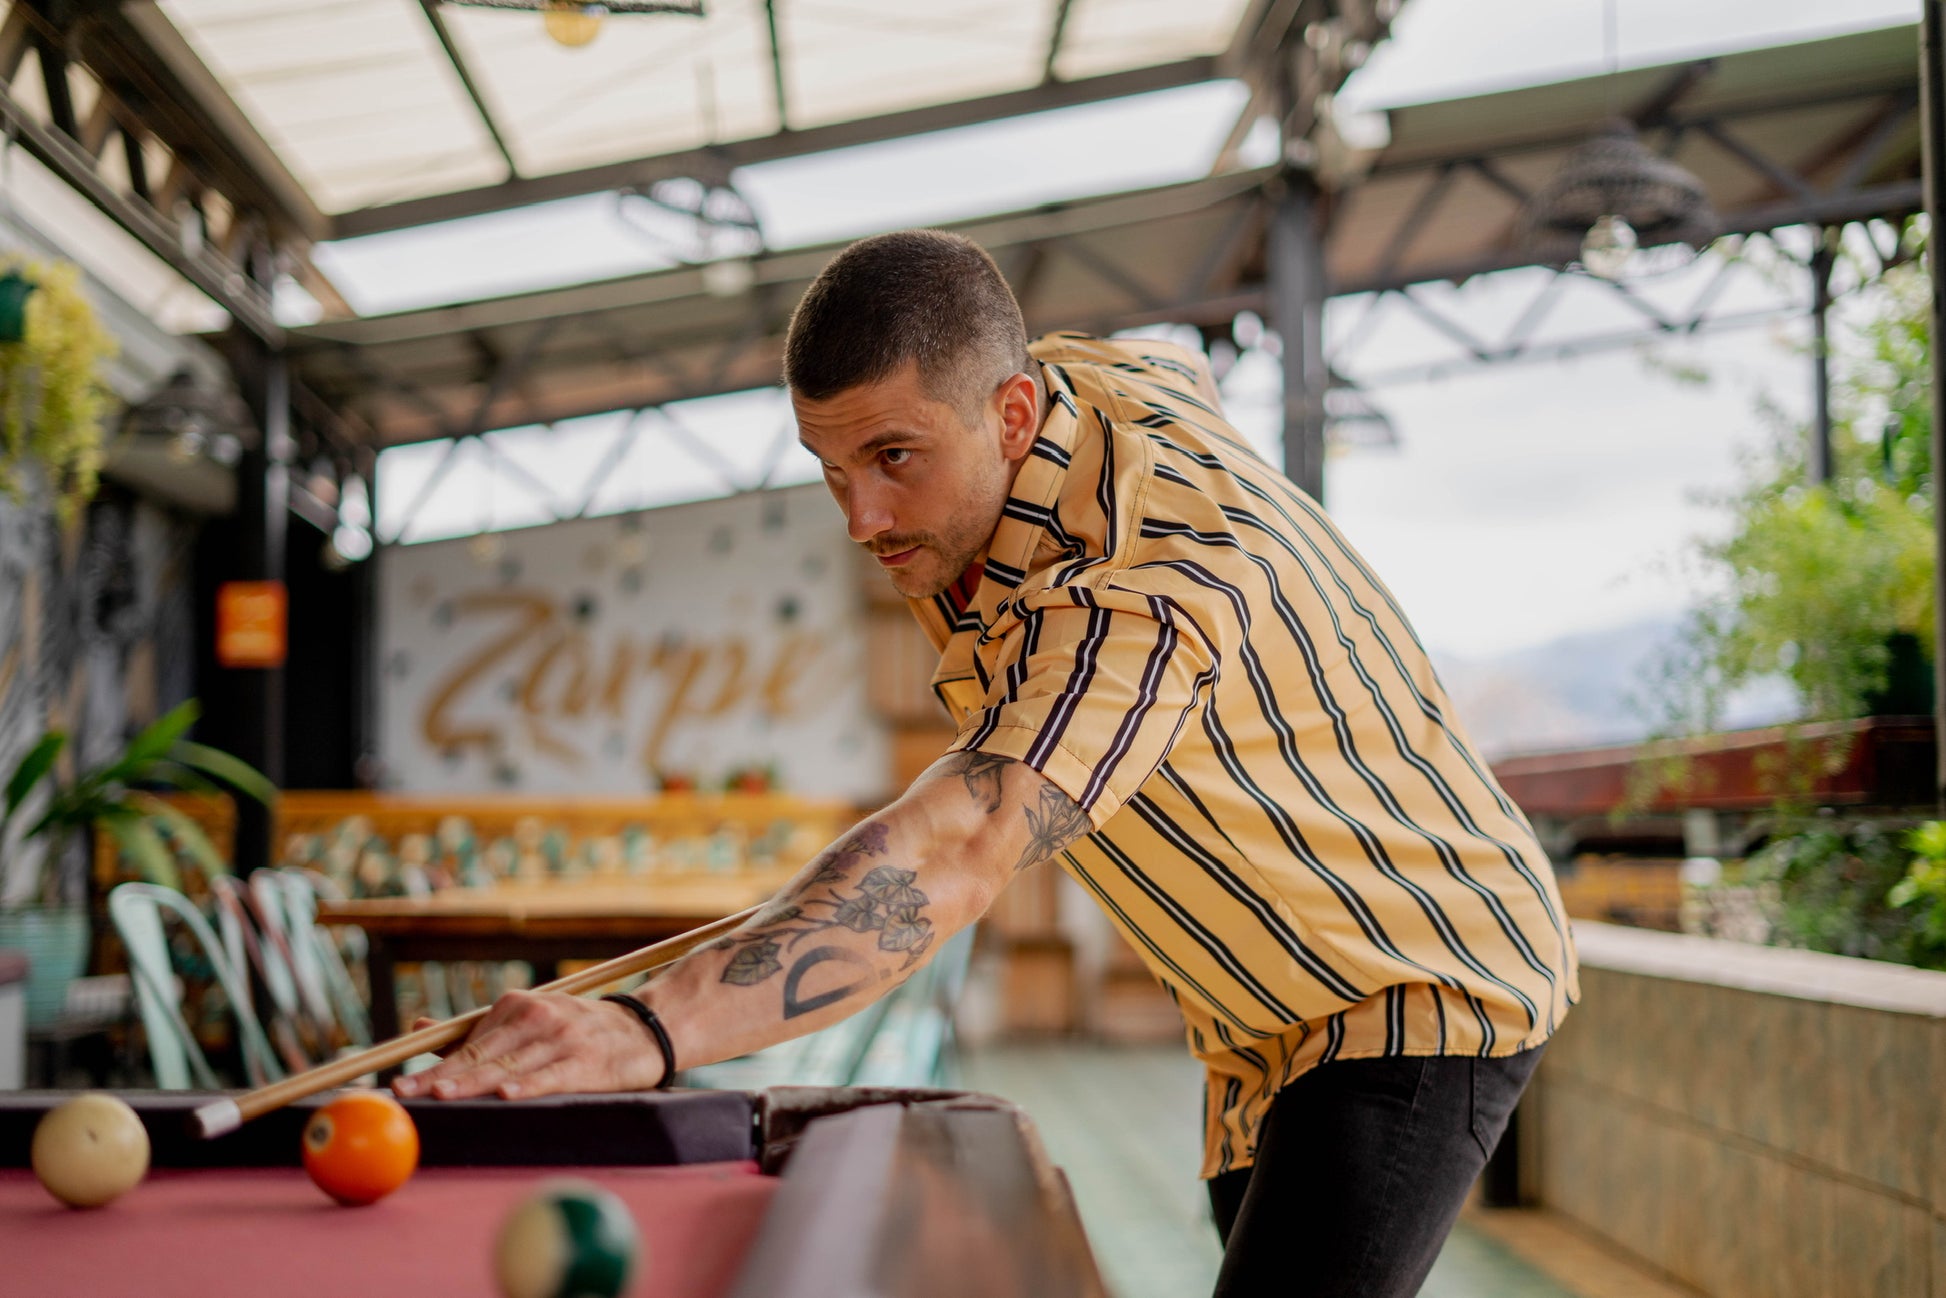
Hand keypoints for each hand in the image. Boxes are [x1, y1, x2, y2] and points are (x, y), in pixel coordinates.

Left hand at [390, 991, 665, 1101]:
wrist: (642, 1029)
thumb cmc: (575, 1031)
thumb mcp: (527, 1021)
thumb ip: (474, 1030)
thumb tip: (418, 1026)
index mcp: (517, 1006)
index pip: (467, 1042)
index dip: (432, 1066)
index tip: (400, 1086)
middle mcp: (536, 1017)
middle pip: (481, 1054)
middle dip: (441, 1077)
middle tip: (408, 1093)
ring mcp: (562, 1038)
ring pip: (509, 1066)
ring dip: (475, 1082)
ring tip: (443, 1093)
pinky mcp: (587, 1061)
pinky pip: (552, 1075)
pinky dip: (529, 1085)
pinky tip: (508, 1094)